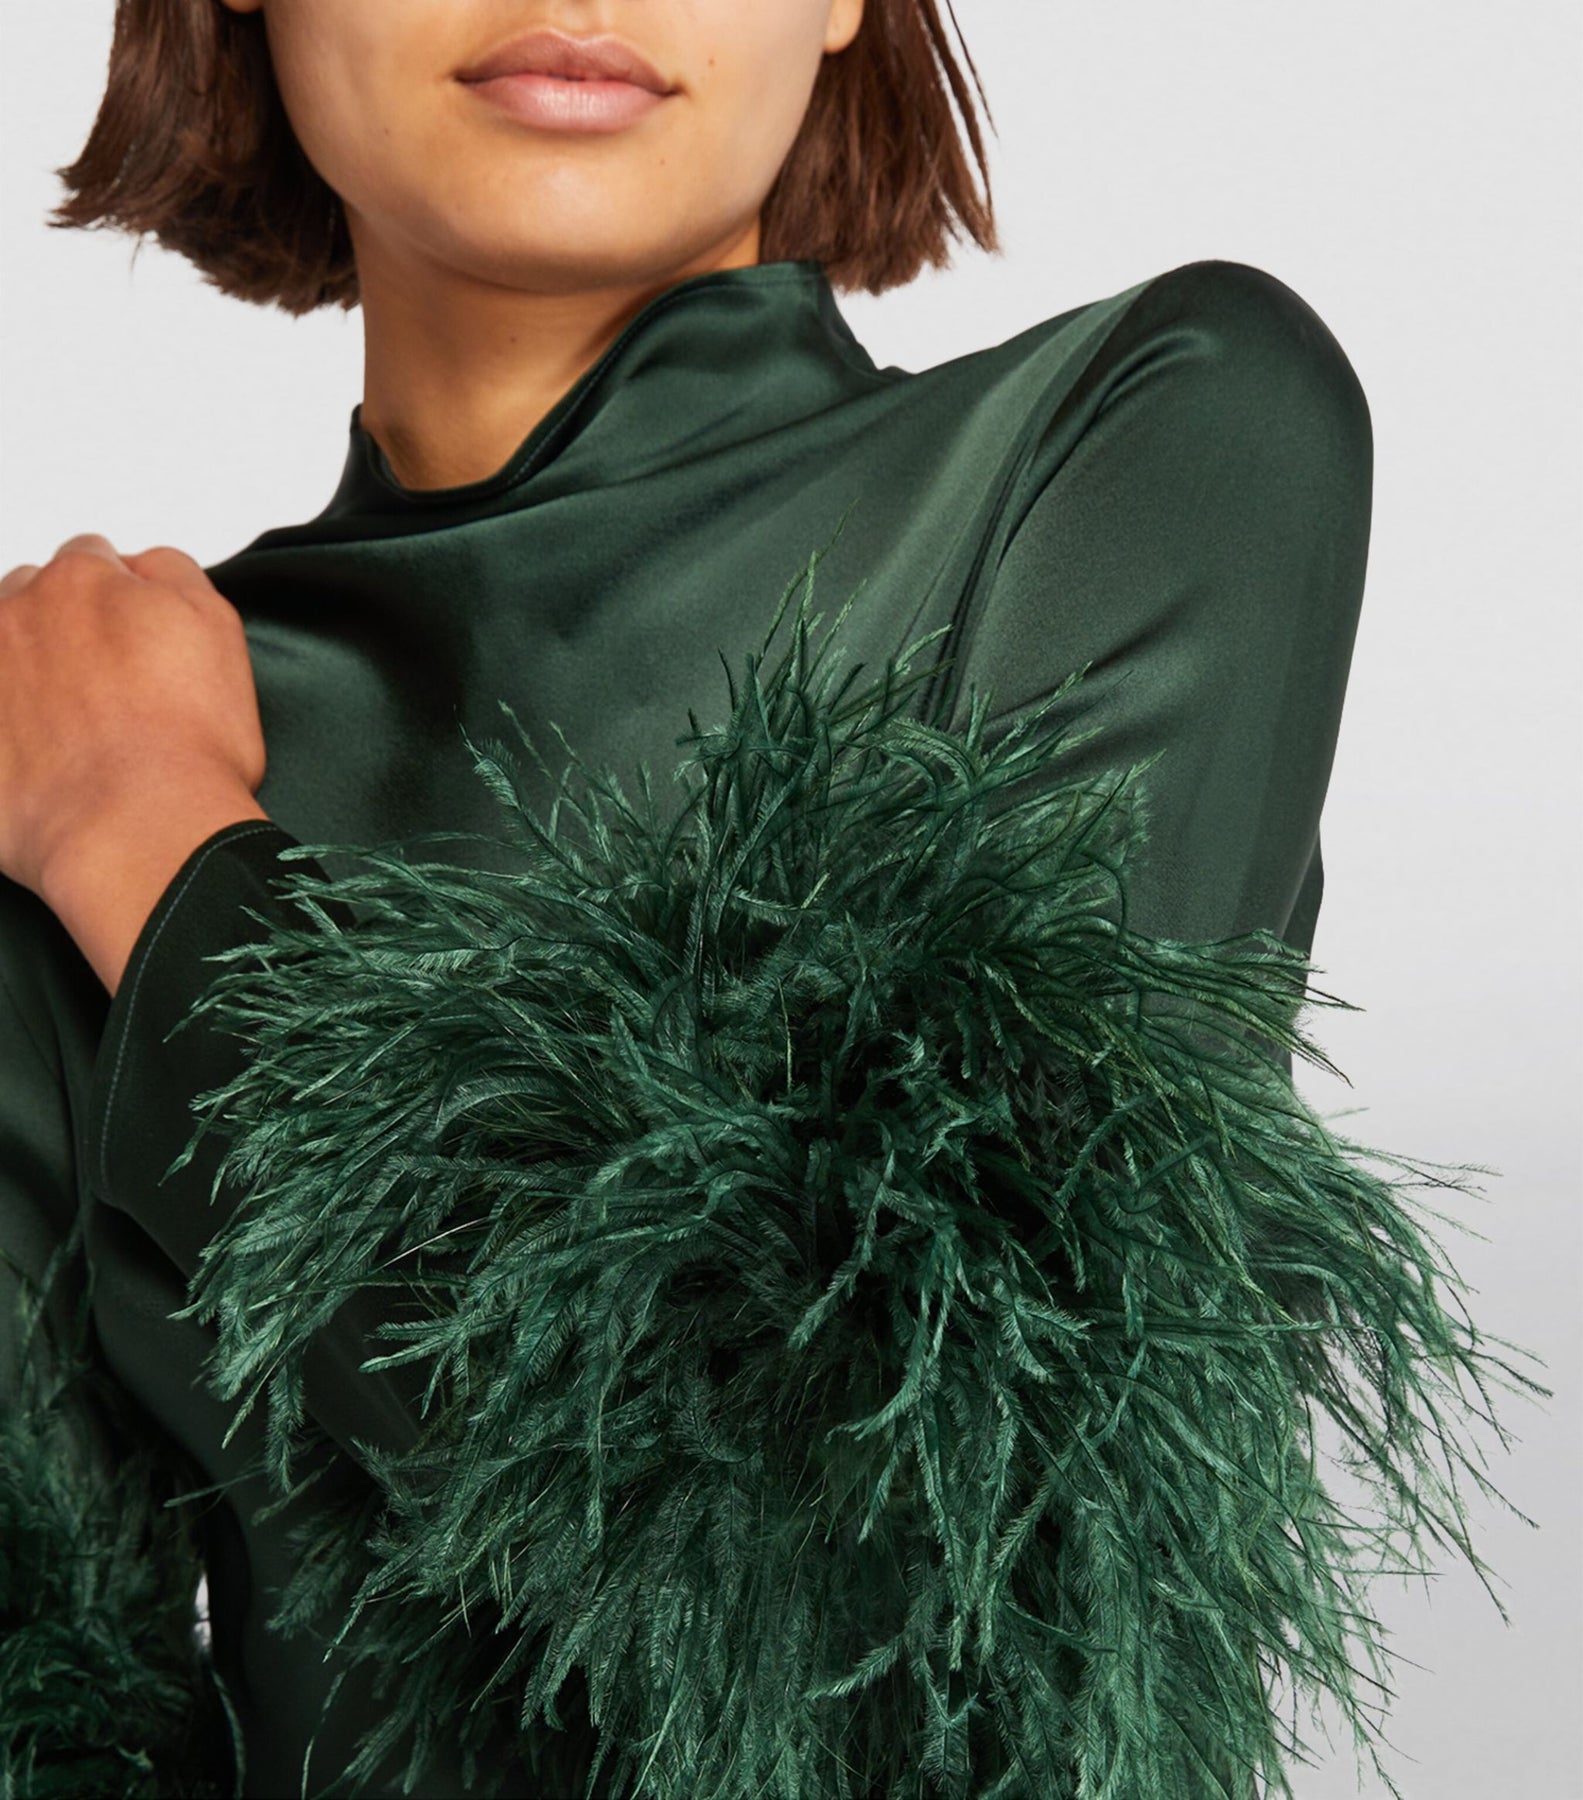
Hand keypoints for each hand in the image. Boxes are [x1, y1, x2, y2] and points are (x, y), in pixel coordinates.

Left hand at [0, 533, 269, 990]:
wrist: (140, 832)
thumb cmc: (188, 746)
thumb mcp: (218, 629)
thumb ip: (175, 576)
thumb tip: (142, 566)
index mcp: (82, 579)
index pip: (95, 560)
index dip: (124, 602)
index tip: (140, 644)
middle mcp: (18, 614)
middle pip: (34, 598)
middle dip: (65, 629)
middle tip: (108, 688)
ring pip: (4, 650)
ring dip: (27, 671)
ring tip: (70, 726)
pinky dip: (11, 729)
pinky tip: (42, 758)